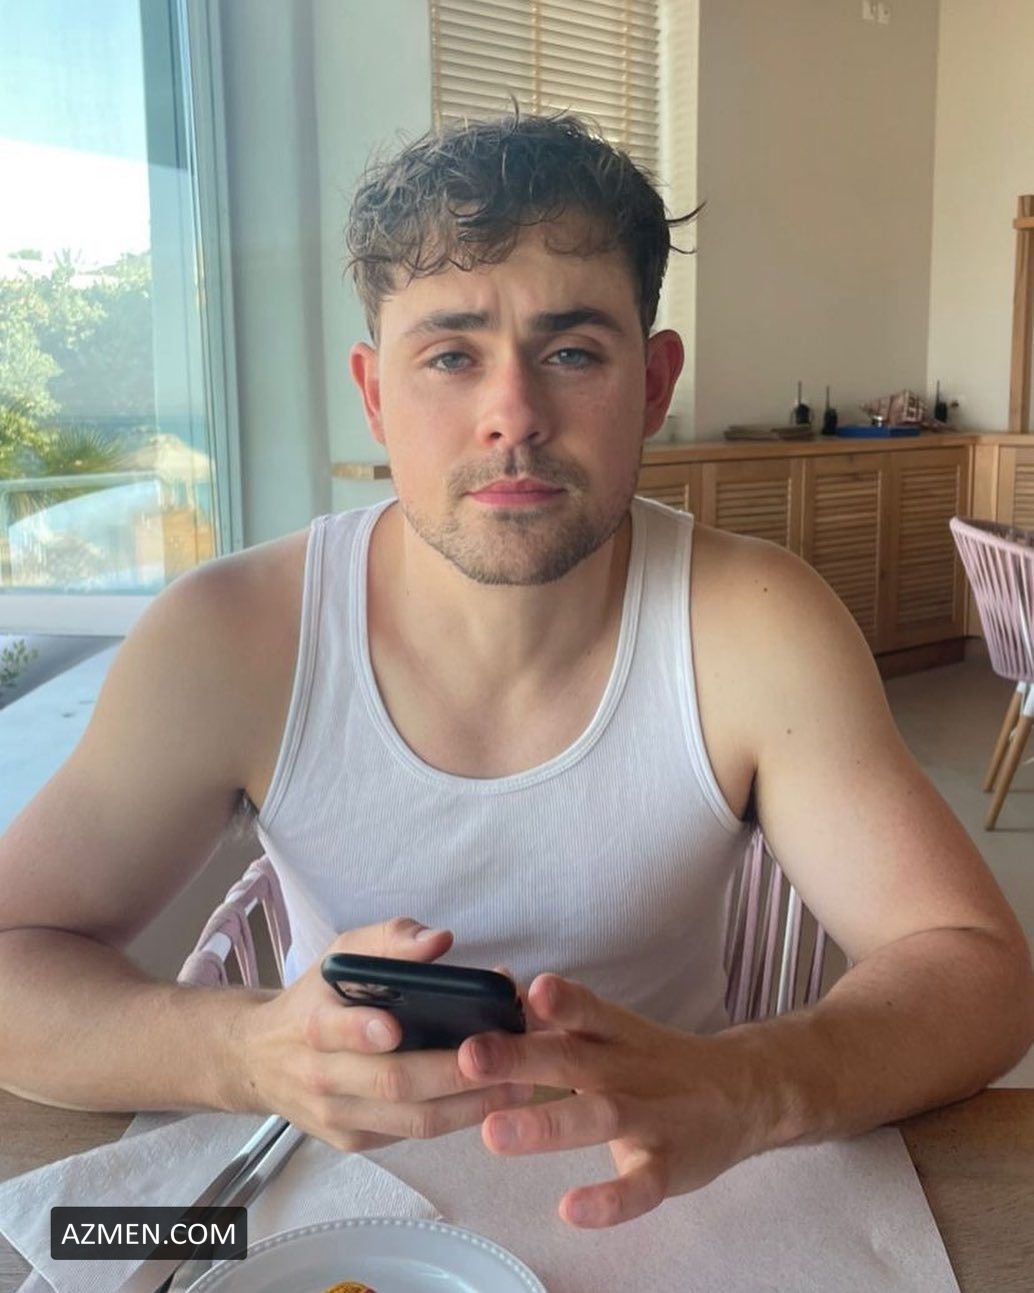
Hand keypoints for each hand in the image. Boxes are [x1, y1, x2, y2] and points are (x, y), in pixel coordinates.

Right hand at [235, 917, 530, 1148]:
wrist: (262, 1059)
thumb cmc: (318, 996)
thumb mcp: (342, 954)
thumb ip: (390, 940)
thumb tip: (440, 941)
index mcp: (311, 1022)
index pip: (331, 1030)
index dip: (362, 1030)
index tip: (395, 1027)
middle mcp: (321, 1075)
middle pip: (391, 1083)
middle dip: (453, 1072)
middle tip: (507, 1056)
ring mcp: (338, 1116)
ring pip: (411, 1120)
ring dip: (471, 1104)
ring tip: (520, 1082)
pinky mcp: (356, 1142)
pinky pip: (413, 1135)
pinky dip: (458, 1118)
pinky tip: (494, 1098)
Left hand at [457, 973, 770, 1227]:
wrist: (741, 1094)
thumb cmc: (653, 1062)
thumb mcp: (613, 1033)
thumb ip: (560, 1023)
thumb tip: (496, 999)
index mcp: (613, 1032)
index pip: (585, 1009)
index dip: (558, 1000)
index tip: (521, 992)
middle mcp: (628, 1067)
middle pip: (574, 1058)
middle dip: (522, 1057)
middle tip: (470, 1056)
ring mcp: (652, 1117)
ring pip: (600, 1117)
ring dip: (547, 1124)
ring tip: (493, 1133)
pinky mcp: (668, 1166)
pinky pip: (640, 1185)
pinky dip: (609, 1200)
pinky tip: (571, 1208)